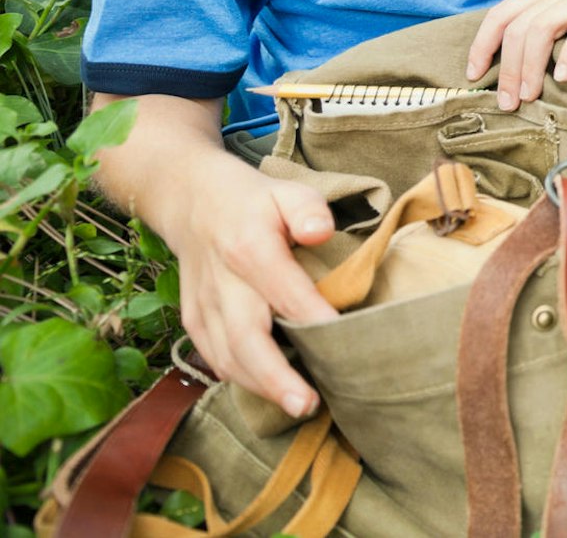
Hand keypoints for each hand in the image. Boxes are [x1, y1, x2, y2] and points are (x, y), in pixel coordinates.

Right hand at [164, 163, 338, 414]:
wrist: (193, 201)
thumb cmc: (253, 201)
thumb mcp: (286, 191)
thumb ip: (308, 209)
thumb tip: (320, 232)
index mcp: (248, 249)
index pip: (285, 292)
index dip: (313, 319)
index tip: (343, 343)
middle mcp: (222, 284)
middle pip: (245, 339)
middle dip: (275, 378)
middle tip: (308, 404)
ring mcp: (203, 306)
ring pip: (227, 357)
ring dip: (260, 387)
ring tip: (298, 405)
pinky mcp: (194, 321)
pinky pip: (214, 357)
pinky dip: (241, 378)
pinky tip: (271, 391)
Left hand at [467, 0, 566, 108]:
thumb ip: (563, 12)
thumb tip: (540, 53)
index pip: (501, 14)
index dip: (481, 46)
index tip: (474, 75)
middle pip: (516, 28)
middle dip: (505, 69)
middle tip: (506, 102)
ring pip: (540, 30)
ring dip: (529, 68)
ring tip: (529, 97)